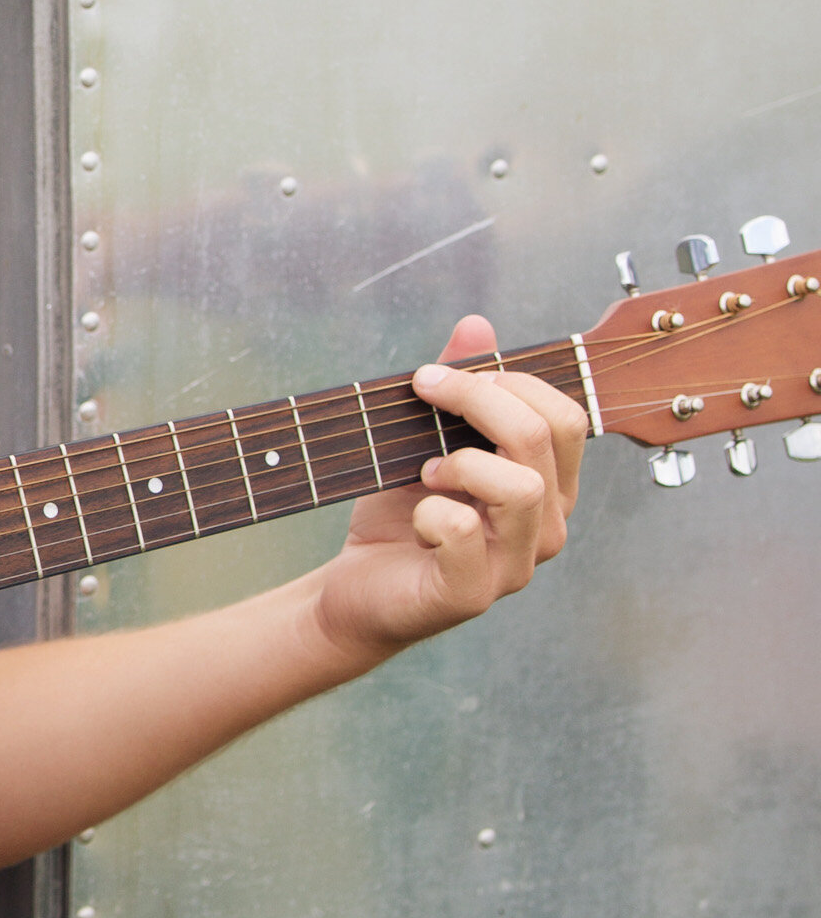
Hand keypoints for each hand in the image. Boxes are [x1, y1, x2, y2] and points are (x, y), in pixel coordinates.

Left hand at [313, 312, 585, 667]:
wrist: (353, 589)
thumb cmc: (398, 514)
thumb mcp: (423, 439)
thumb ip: (458, 386)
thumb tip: (477, 324)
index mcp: (548, 485)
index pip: (565, 415)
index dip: (507, 379)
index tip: (436, 377)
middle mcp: (546, 525)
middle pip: (545, 436)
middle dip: (479, 400)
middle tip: (424, 398)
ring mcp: (515, 565)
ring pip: (522, 487)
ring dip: (462, 462)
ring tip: (425, 470)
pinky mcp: (471, 593)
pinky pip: (463, 533)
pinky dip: (430, 513)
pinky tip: (415, 518)